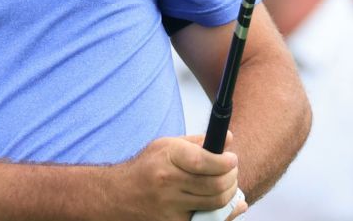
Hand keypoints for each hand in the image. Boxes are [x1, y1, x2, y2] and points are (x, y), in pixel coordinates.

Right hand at [117, 134, 243, 219]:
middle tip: (232, 172)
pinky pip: (206, 218)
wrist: (119, 195)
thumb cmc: (147, 168)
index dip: (225, 162)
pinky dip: (219, 211)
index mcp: (167, 158)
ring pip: (215, 203)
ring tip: (227, 186)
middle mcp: (168, 182)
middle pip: (214, 185)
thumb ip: (198, 143)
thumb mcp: (167, 146)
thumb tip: (227, 139)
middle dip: (231, 178)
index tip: (232, 160)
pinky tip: (220, 203)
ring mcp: (171, 206)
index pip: (203, 161)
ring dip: (229, 194)